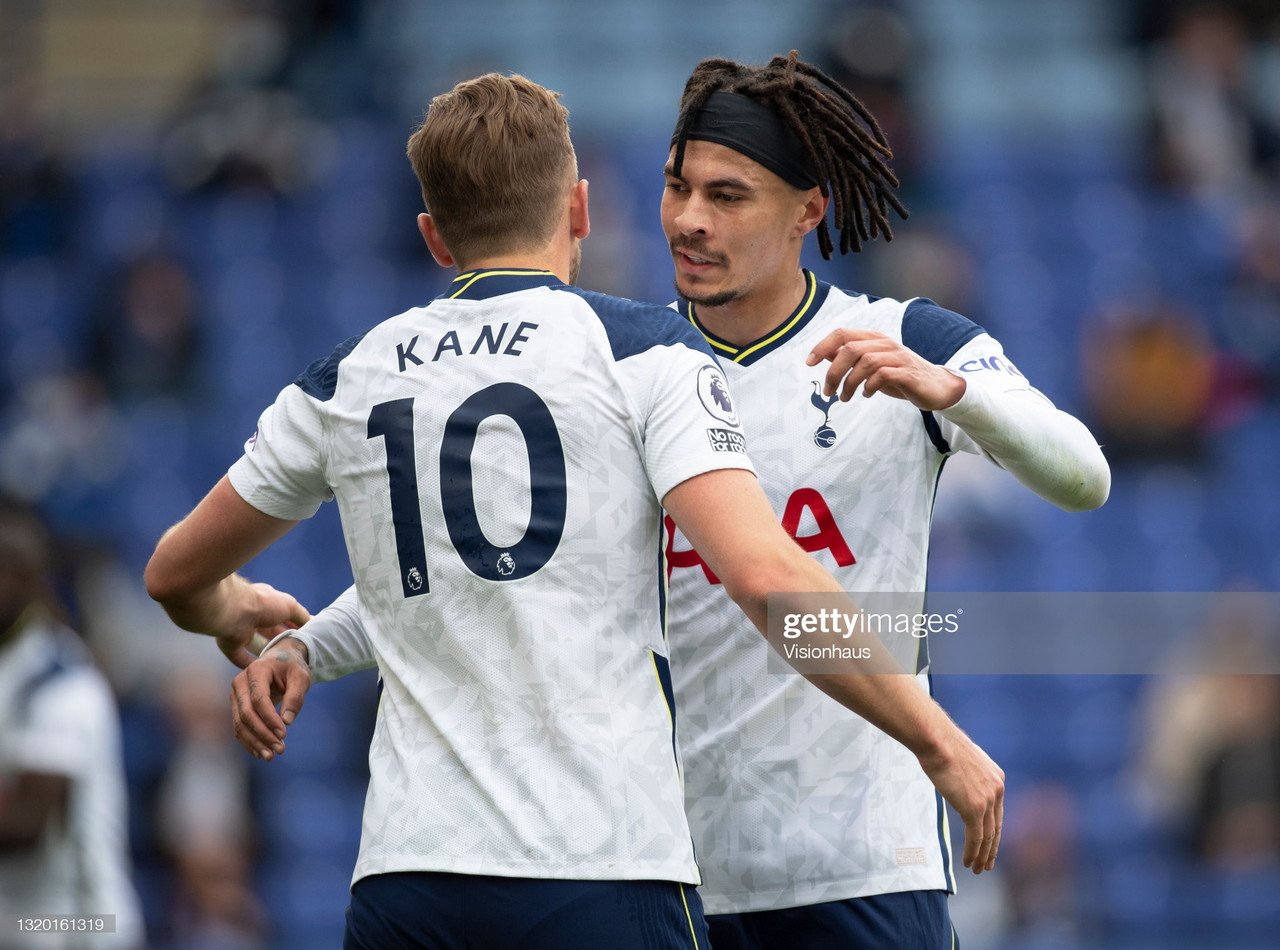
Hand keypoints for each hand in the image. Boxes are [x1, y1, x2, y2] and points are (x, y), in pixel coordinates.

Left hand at [215, 581, 310, 668]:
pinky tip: (262, 671)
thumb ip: (301, 616)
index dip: (293, 625)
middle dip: (281, 640)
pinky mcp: (230, 644)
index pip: (282, 615)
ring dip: (267, 652)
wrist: (236, 612)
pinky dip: (250, 663)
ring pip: (256, 644)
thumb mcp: (291, 606)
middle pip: (270, 631)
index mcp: (266, 602)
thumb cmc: (265, 604)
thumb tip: (312, 624)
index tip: (304, 637)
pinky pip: (240, 657)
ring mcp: (241, 630)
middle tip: (296, 653)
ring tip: (282, 664)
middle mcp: (253, 615)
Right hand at [230, 637, 311, 760]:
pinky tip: (260, 753)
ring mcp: (235, 696)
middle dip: (262, 734)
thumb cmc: (292, 669)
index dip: (270, 718)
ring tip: (270, 756)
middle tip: (280, 749)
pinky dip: (249, 741)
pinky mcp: (236, 707)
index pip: (259, 699)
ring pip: (240, 724)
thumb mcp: (301, 677)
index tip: (285, 733)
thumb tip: (287, 721)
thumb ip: (295, 697)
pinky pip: (239, 727)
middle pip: (246, 714)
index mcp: (256, 670)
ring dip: (255, 742)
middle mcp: (240, 683)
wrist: (279, 662)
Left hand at [806, 329, 965, 408]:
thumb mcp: (872, 365)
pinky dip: (869, 386)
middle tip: (829, 392)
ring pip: (865, 362)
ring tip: (845, 398)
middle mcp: (886, 343)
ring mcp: (898, 356)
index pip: (842, 333)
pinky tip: (866, 395)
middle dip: (833, 372)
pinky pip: (883, 375)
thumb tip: (825, 353)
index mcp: (874, 339)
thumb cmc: (901, 376)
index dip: (822, 346)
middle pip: (850, 349)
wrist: (937, 387)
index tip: (809, 363)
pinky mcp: (908, 372)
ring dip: (849, 383)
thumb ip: (851, 358)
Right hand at [917, 730, 1004, 873]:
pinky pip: (976, 837)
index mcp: (997, 778)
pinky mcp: (974, 808)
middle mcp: (997, 789)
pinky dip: (973, 852)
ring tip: (978, 869)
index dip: (994, 832)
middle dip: (992, 849)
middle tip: (988, 864)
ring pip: (988, 836)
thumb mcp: (962, 760)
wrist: (937, 740)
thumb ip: (966, 775)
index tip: (990, 845)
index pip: (997, 812)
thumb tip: (957, 781)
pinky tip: (968, 863)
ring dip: (983, 856)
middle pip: (996, 827)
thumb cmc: (941, 744)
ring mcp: (987, 800)